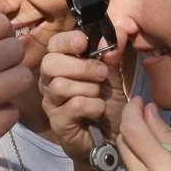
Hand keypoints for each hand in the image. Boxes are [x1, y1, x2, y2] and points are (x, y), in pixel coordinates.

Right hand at [38, 28, 125, 166]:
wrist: (113, 140)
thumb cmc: (108, 105)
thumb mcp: (114, 75)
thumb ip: (114, 53)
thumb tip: (121, 30)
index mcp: (62, 65)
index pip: (53, 45)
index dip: (68, 41)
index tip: (85, 44)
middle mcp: (50, 82)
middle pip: (50, 63)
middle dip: (81, 66)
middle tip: (102, 74)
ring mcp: (51, 104)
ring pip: (60, 85)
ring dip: (88, 87)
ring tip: (100, 94)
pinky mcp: (58, 123)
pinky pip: (73, 106)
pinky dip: (92, 105)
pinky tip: (98, 110)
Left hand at [117, 98, 170, 170]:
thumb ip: (170, 137)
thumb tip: (149, 112)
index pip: (134, 132)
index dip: (132, 111)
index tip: (138, 100)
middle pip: (123, 144)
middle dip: (129, 124)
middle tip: (143, 114)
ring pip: (124, 161)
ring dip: (132, 145)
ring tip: (151, 140)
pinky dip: (137, 166)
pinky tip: (153, 167)